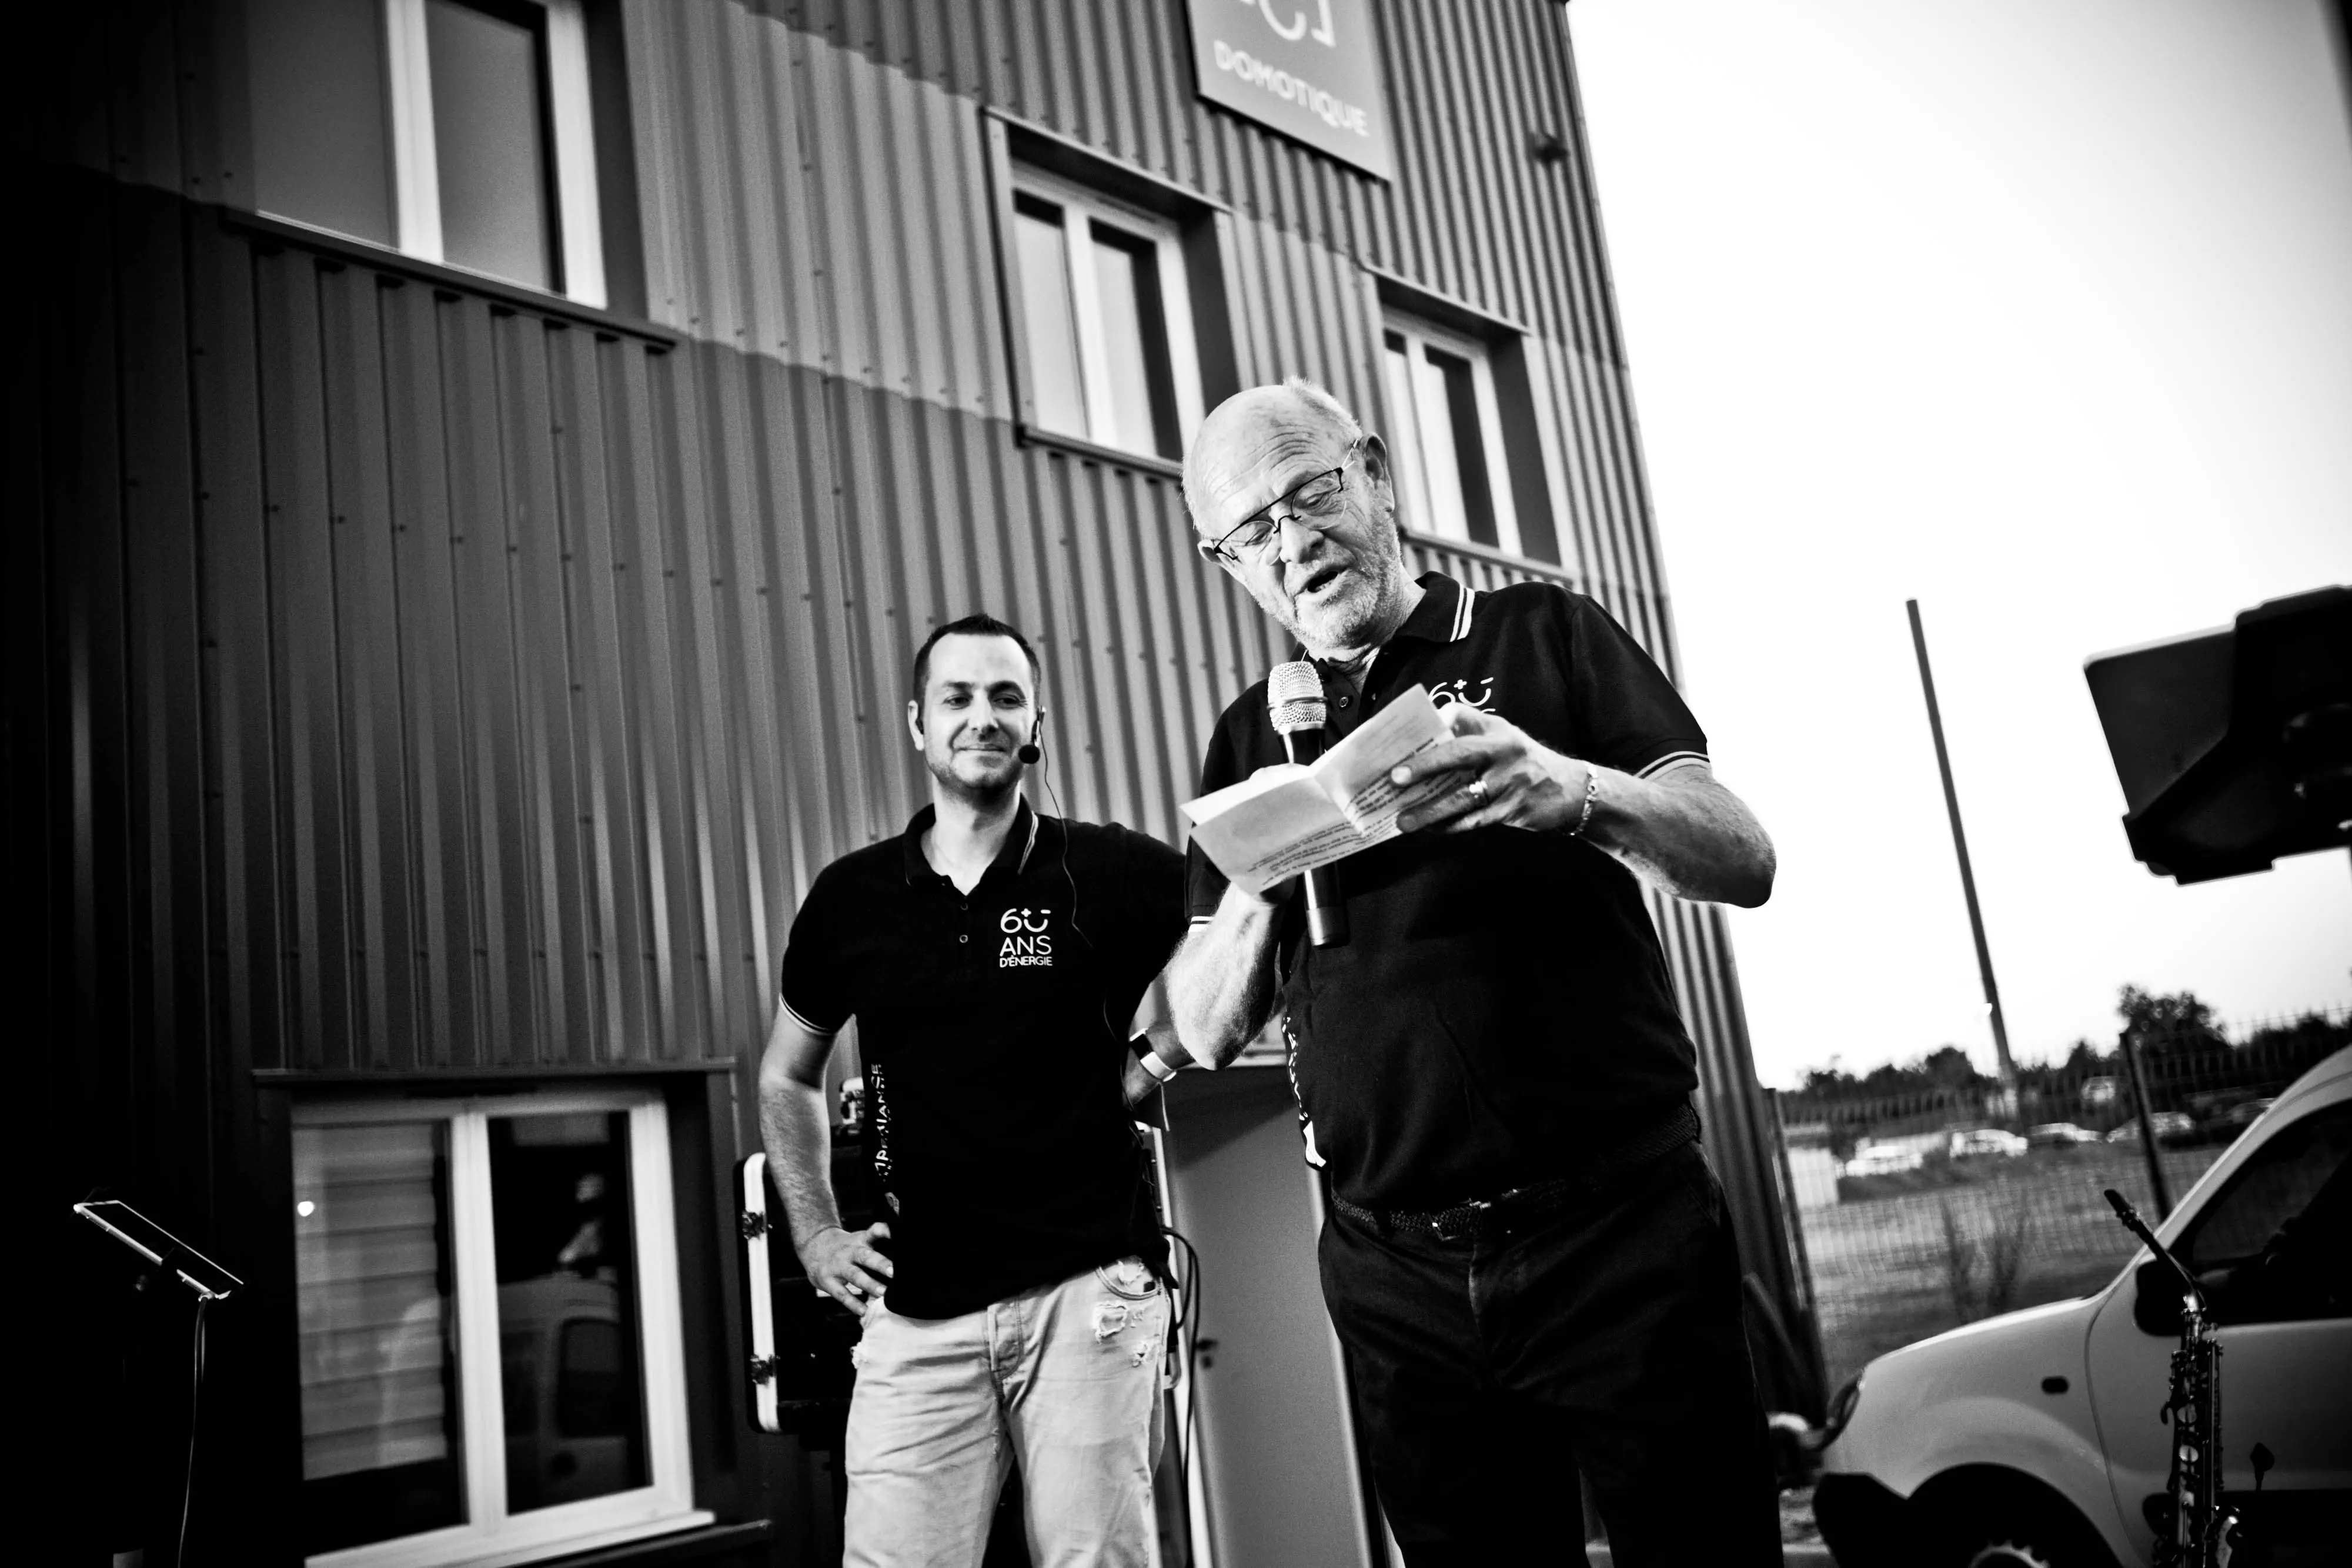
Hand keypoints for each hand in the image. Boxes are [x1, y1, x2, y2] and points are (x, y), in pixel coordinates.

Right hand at [801, 1222, 893, 1311]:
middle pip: (866, 1256)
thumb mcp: (860, 1238)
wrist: (814, 1247)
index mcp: (860, 1240)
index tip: (899, 1235)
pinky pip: (841, 1294)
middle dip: (881, 1264)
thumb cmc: (845, 1246)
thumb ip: (879, 1243)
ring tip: (883, 1293)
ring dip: (869, 1284)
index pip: (874, 1231)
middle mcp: (850, 1251)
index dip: (886, 1232)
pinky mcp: (828, 1281)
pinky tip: (863, 1311)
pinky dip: (853, 1303)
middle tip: (894, 1272)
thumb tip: (905, 1251)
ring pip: (855, 1275)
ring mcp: (838, 1266)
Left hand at [1390, 704, 1591, 834]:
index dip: (1434, 723)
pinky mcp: (1513, 809)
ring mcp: (1509, 782)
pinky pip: (1474, 820)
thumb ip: (1471, 732)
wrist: (1572, 790)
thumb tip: (1426, 738)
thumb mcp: (1505, 737)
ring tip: (1403, 821)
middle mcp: (1504, 751)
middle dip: (1424, 766)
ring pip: (1461, 798)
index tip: (1406, 735)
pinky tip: (1432, 829)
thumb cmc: (1526, 762)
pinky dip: (1450, 826)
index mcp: (1497, 730)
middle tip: (1395, 778)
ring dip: (1429, 811)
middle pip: (1458, 754)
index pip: (1461, 717)